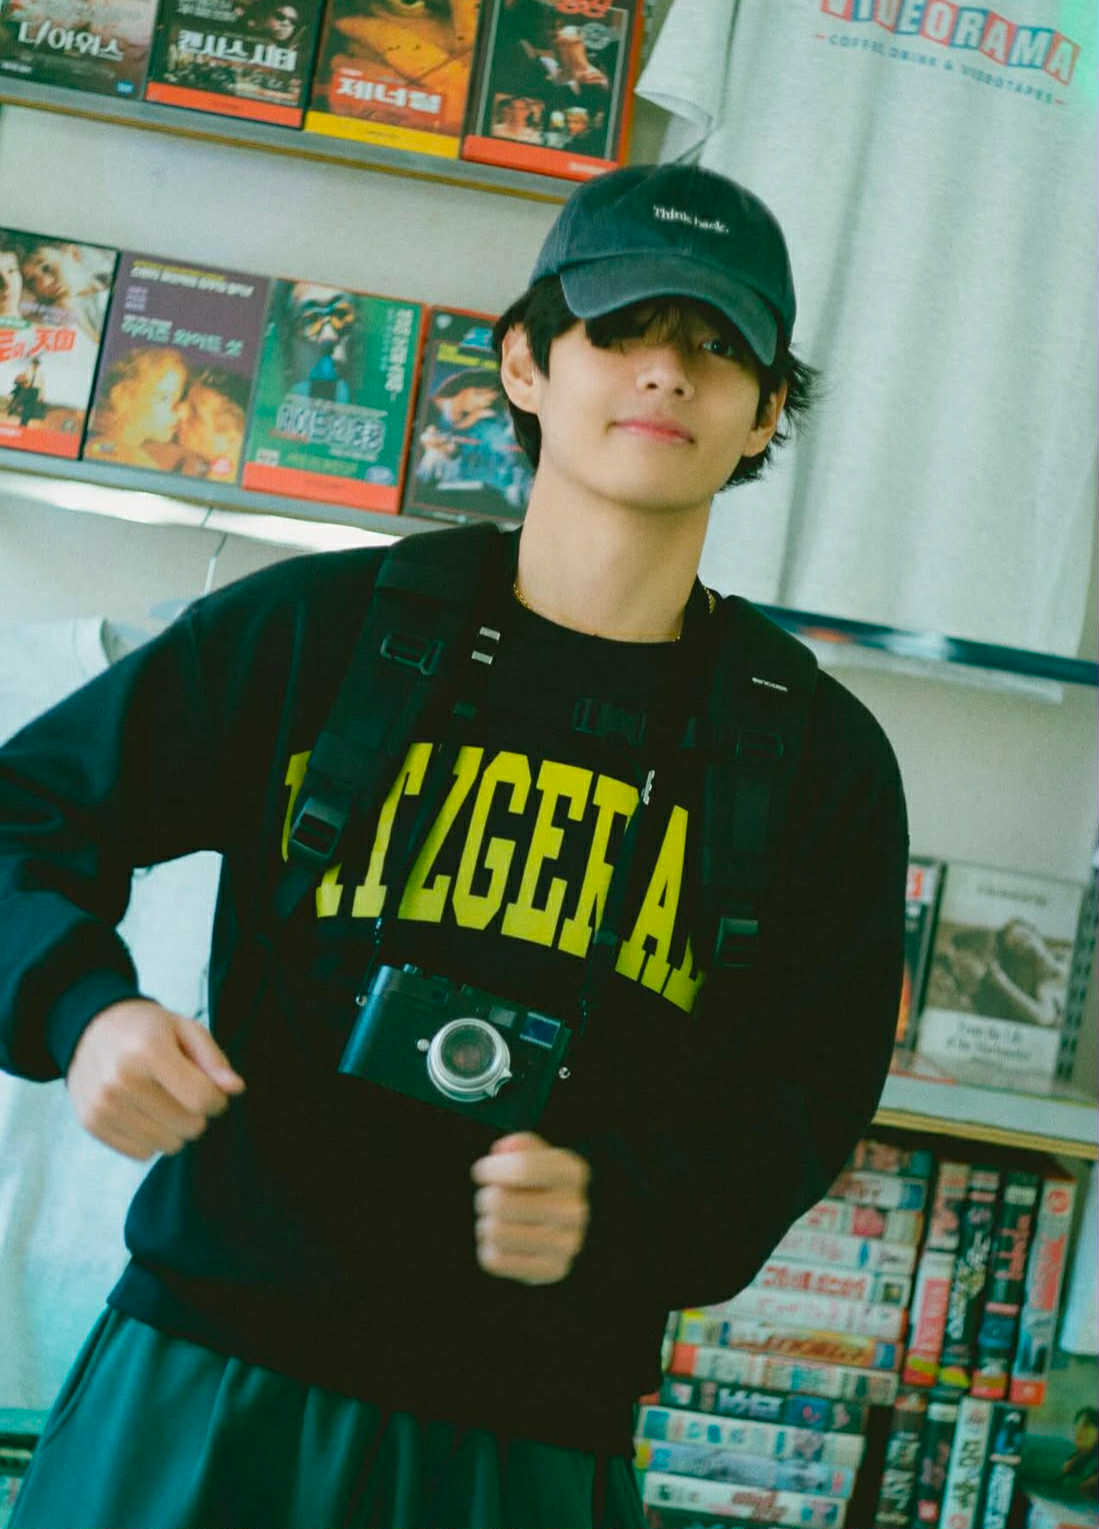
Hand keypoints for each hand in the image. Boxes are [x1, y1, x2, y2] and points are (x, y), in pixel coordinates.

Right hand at [66, 998, 244, 1160]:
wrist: (91, 1028)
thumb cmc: (147, 1029)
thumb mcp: (185, 1028)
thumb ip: (213, 1059)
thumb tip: (235, 1089)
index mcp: (148, 1051)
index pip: (201, 1099)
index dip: (217, 1099)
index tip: (214, 1089)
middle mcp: (121, 1080)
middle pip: (187, 1126)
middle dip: (197, 1113)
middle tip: (184, 1092)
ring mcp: (102, 1104)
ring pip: (167, 1145)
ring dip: (175, 1128)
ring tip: (163, 1100)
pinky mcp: (91, 1123)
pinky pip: (142, 1153)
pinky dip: (151, 1138)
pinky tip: (143, 1112)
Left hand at [471, 1132, 589, 1285]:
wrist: (556, 1226)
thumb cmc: (534, 1183)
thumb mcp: (530, 1154)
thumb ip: (519, 1145)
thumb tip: (506, 1150)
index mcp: (572, 1172)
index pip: (522, 1168)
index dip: (492, 1169)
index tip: (482, 1172)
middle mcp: (575, 1209)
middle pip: (501, 1202)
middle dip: (485, 1198)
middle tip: (490, 1199)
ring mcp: (567, 1243)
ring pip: (495, 1232)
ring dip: (485, 1224)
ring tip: (495, 1221)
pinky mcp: (553, 1270)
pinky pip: (495, 1260)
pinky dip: (488, 1249)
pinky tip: (502, 1243)